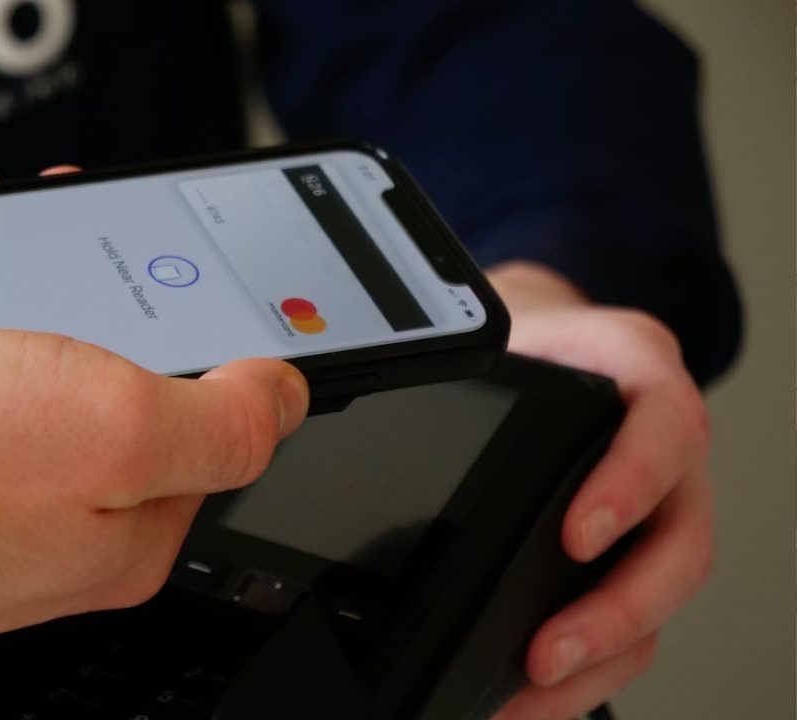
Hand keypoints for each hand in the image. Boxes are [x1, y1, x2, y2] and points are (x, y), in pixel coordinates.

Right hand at [0, 155, 309, 718]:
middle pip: (89, 379)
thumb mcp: (123, 427)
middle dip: (71, 284)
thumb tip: (286, 395)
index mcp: (128, 520)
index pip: (196, 424)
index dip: (190, 334)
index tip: (164, 270)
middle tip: (47, 216)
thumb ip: (223, 417)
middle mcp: (54, 518)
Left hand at [488, 262, 713, 719]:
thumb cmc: (516, 342)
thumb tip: (372, 404)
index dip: (630, 482)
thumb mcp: (494, 333)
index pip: (662, 423)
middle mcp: (661, 446)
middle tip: (549, 650)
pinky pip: (632, 619)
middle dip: (617, 608)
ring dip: (601, 654)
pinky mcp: (633, 552)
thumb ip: (463, 361)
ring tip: (534, 689)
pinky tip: (537, 693)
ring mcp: (657, 506)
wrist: (535, 343)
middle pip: (679, 538)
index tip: (576, 536)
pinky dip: (590, 666)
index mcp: (634, 374)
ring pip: (659, 596)